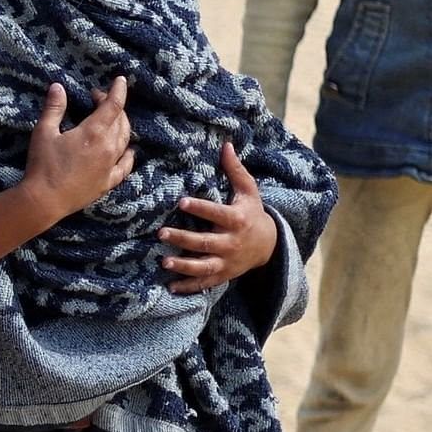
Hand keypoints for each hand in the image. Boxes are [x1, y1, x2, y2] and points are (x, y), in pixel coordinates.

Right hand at [21, 76, 135, 216]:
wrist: (45, 200)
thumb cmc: (43, 165)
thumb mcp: (43, 132)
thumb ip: (54, 108)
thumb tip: (58, 86)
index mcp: (94, 132)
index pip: (113, 105)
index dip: (118, 90)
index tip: (119, 80)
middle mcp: (108, 147)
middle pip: (121, 120)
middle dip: (113, 105)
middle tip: (97, 99)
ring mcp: (111, 165)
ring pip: (125, 139)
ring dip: (121, 125)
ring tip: (111, 119)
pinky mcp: (108, 181)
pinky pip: (125, 165)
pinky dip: (128, 154)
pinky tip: (127, 150)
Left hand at [158, 143, 281, 293]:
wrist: (270, 246)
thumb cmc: (252, 213)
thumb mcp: (249, 192)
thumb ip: (236, 170)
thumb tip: (226, 145)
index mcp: (237, 220)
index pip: (217, 213)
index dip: (201, 208)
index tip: (181, 201)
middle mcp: (231, 242)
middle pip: (206, 242)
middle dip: (184, 239)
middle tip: (161, 233)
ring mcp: (227, 261)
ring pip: (204, 266)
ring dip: (184, 266)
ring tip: (164, 262)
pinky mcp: (223, 275)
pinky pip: (205, 283)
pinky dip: (189, 287)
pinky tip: (170, 287)